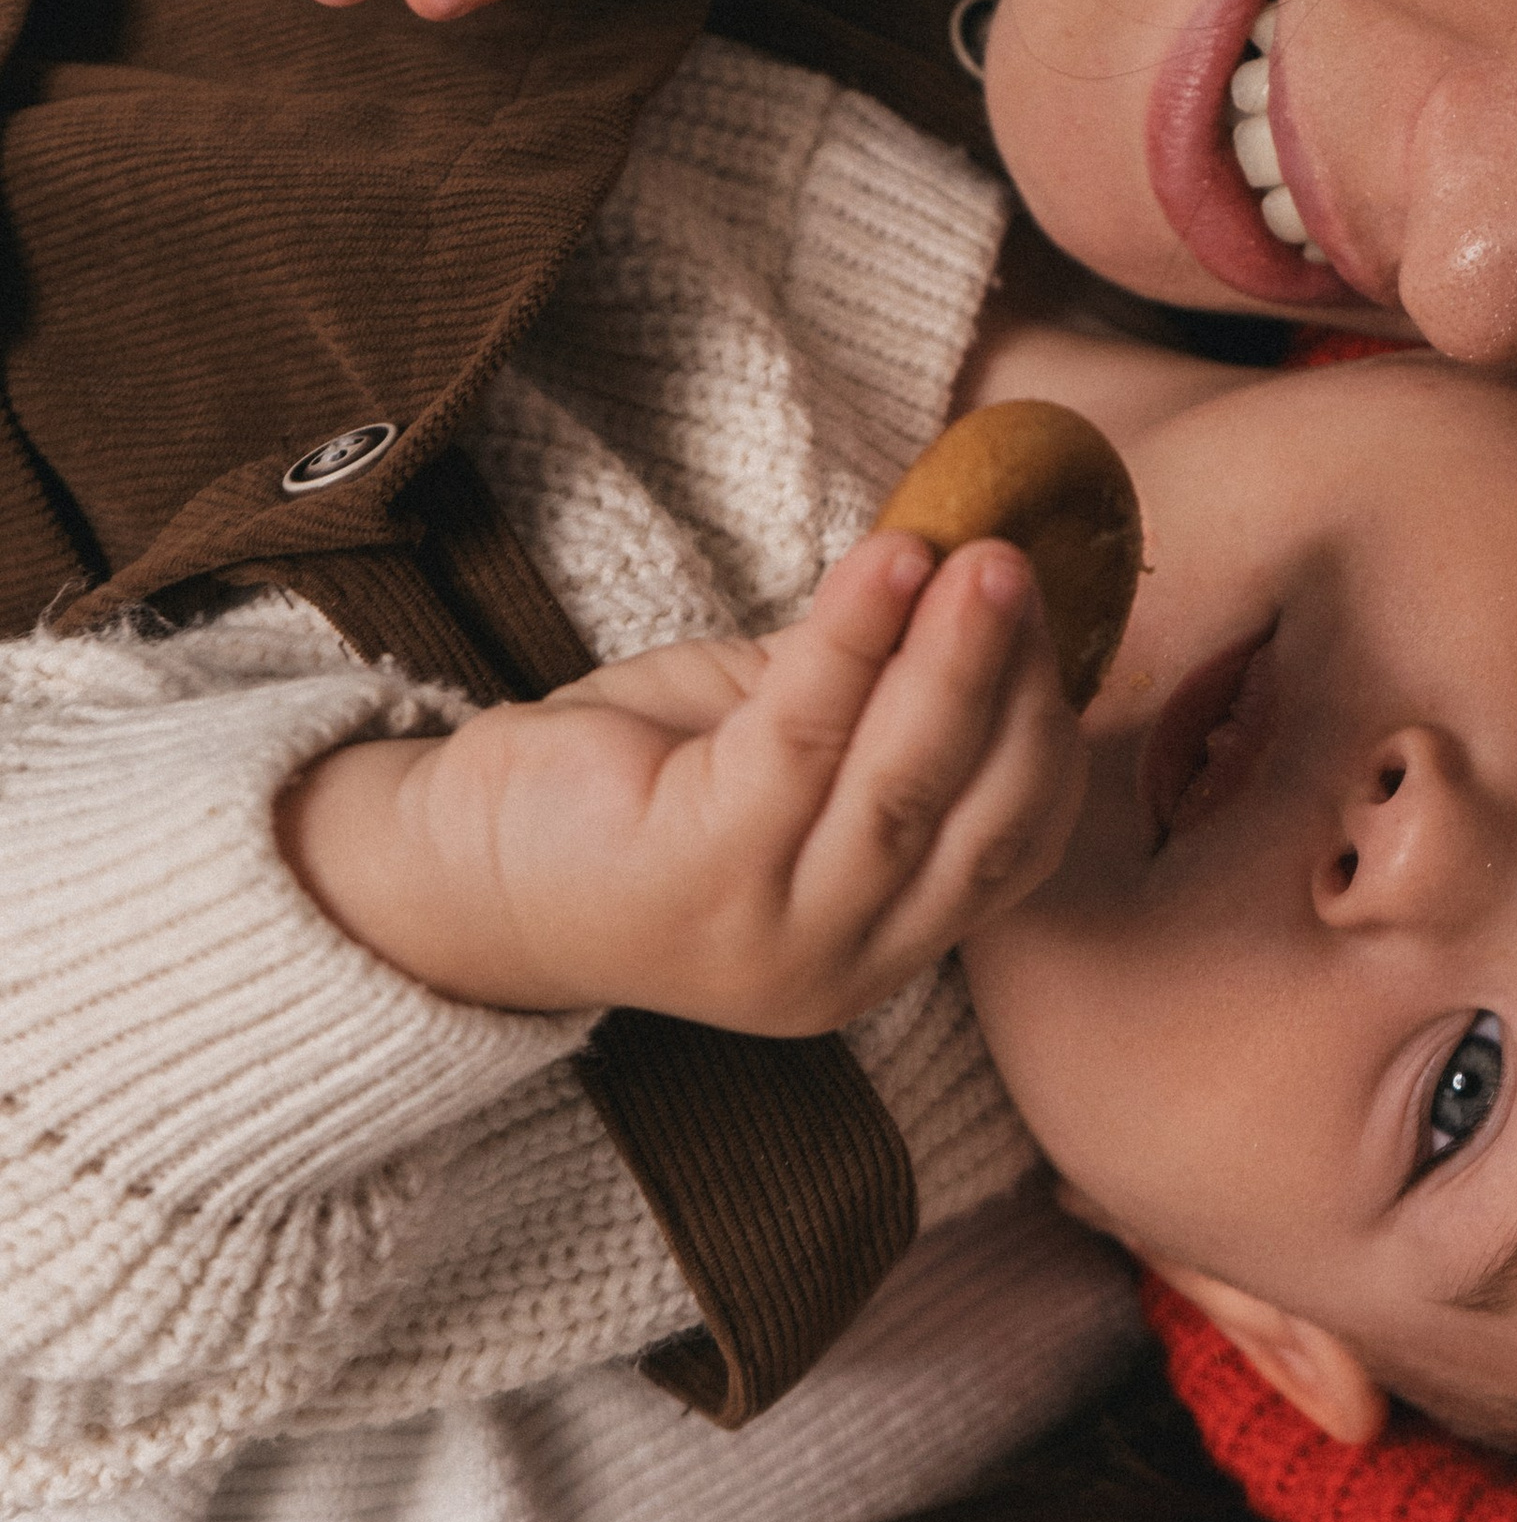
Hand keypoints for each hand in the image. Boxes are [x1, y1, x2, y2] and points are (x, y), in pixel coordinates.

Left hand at [276, 535, 1085, 1028]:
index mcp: (885, 944)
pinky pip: (800, 738)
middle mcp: (845, 966)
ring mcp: (774, 937)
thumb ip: (874, 704)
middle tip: (1024, 567)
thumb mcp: (781, 752)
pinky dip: (853, 641)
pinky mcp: (698, 879)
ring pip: (899, 785)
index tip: (1054, 620)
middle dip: (1013, 685)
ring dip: (950, 657)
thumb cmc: (632, 796)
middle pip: (974, 820)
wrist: (456, 862)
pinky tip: (883, 562)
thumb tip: (968, 579)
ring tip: (977, 556)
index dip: (1047, 731)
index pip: (1014, 848)